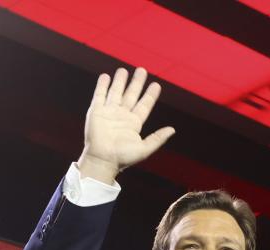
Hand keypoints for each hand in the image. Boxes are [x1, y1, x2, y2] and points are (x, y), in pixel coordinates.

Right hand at [77, 67, 174, 183]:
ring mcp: (109, 113)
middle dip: (136, 83)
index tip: (156, 84)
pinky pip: (100, 95)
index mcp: (134, 124)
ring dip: (120, 81)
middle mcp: (122, 116)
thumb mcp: (144, 149)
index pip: (144, 105)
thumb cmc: (123, 157)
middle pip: (131, 95)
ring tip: (123, 70)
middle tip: (142, 70)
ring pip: (116, 92)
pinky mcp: (96, 112)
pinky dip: (102, 85)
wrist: (102, 160)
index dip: (150, 95)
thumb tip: (173, 129)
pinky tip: (106, 76)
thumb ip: (158, 138)